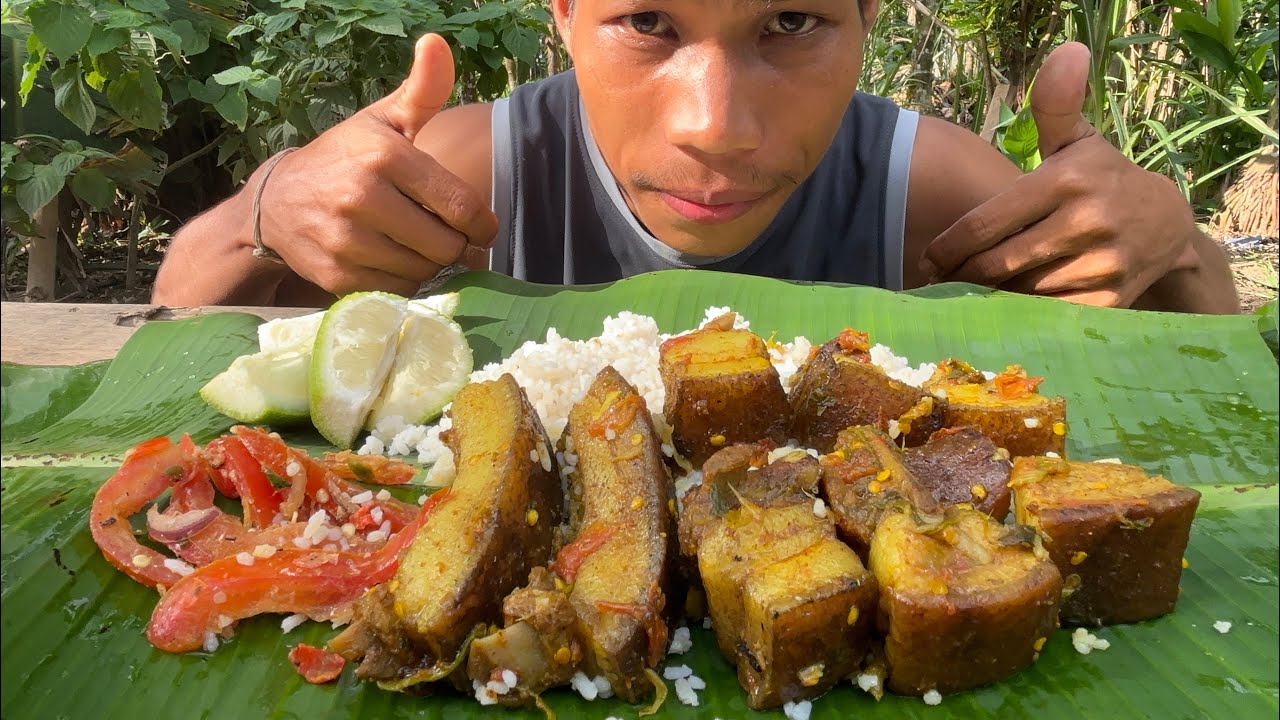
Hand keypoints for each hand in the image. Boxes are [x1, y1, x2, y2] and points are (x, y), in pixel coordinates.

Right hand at [255, 34, 496, 296]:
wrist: (277, 201)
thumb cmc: (346, 157)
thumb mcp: (383, 120)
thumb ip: (422, 90)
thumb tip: (438, 42)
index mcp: (385, 156)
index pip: (461, 206)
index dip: (481, 224)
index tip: (480, 226)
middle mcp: (363, 197)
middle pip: (446, 245)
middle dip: (454, 245)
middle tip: (445, 236)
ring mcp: (346, 240)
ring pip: (423, 272)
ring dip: (429, 265)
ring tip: (418, 247)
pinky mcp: (336, 275)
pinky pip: (397, 292)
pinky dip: (404, 283)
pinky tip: (394, 263)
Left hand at [921, 43, 1198, 307]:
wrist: (1168, 226)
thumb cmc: (1102, 180)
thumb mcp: (1078, 141)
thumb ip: (1055, 106)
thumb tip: (1067, 51)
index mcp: (1066, 181)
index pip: (986, 223)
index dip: (948, 247)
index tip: (929, 260)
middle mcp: (1085, 222)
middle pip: (996, 263)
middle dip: (961, 276)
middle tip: (940, 282)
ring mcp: (1100, 265)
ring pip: (1018, 292)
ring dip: (986, 298)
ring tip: (965, 295)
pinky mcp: (1108, 301)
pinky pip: (1045, 313)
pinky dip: (1019, 314)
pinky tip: (1003, 309)